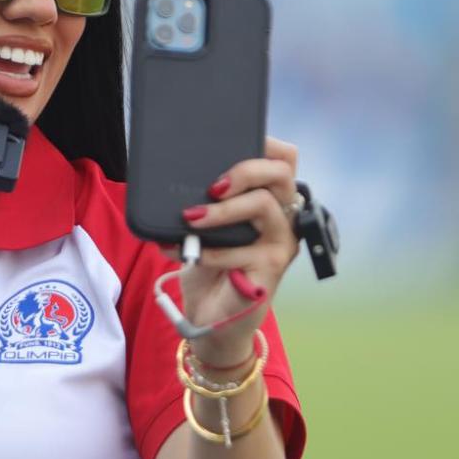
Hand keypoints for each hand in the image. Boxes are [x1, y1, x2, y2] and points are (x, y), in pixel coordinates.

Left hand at [176, 136, 300, 366]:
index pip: (283, 159)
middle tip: (212, 186)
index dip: (265, 143)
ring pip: (262, 205)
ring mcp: (280, 244)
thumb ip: (204, 202)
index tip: (230, 140)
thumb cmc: (209, 267)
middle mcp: (283, 218)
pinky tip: (184, 251)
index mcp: (271, 201)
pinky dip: (209, 250)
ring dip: (221, 211)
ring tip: (191, 218)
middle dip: (244, 170)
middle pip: (280, 173)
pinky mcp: (270, 270)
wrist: (211, 317)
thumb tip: (174, 175)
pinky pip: (241, 250)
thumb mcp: (204, 227)